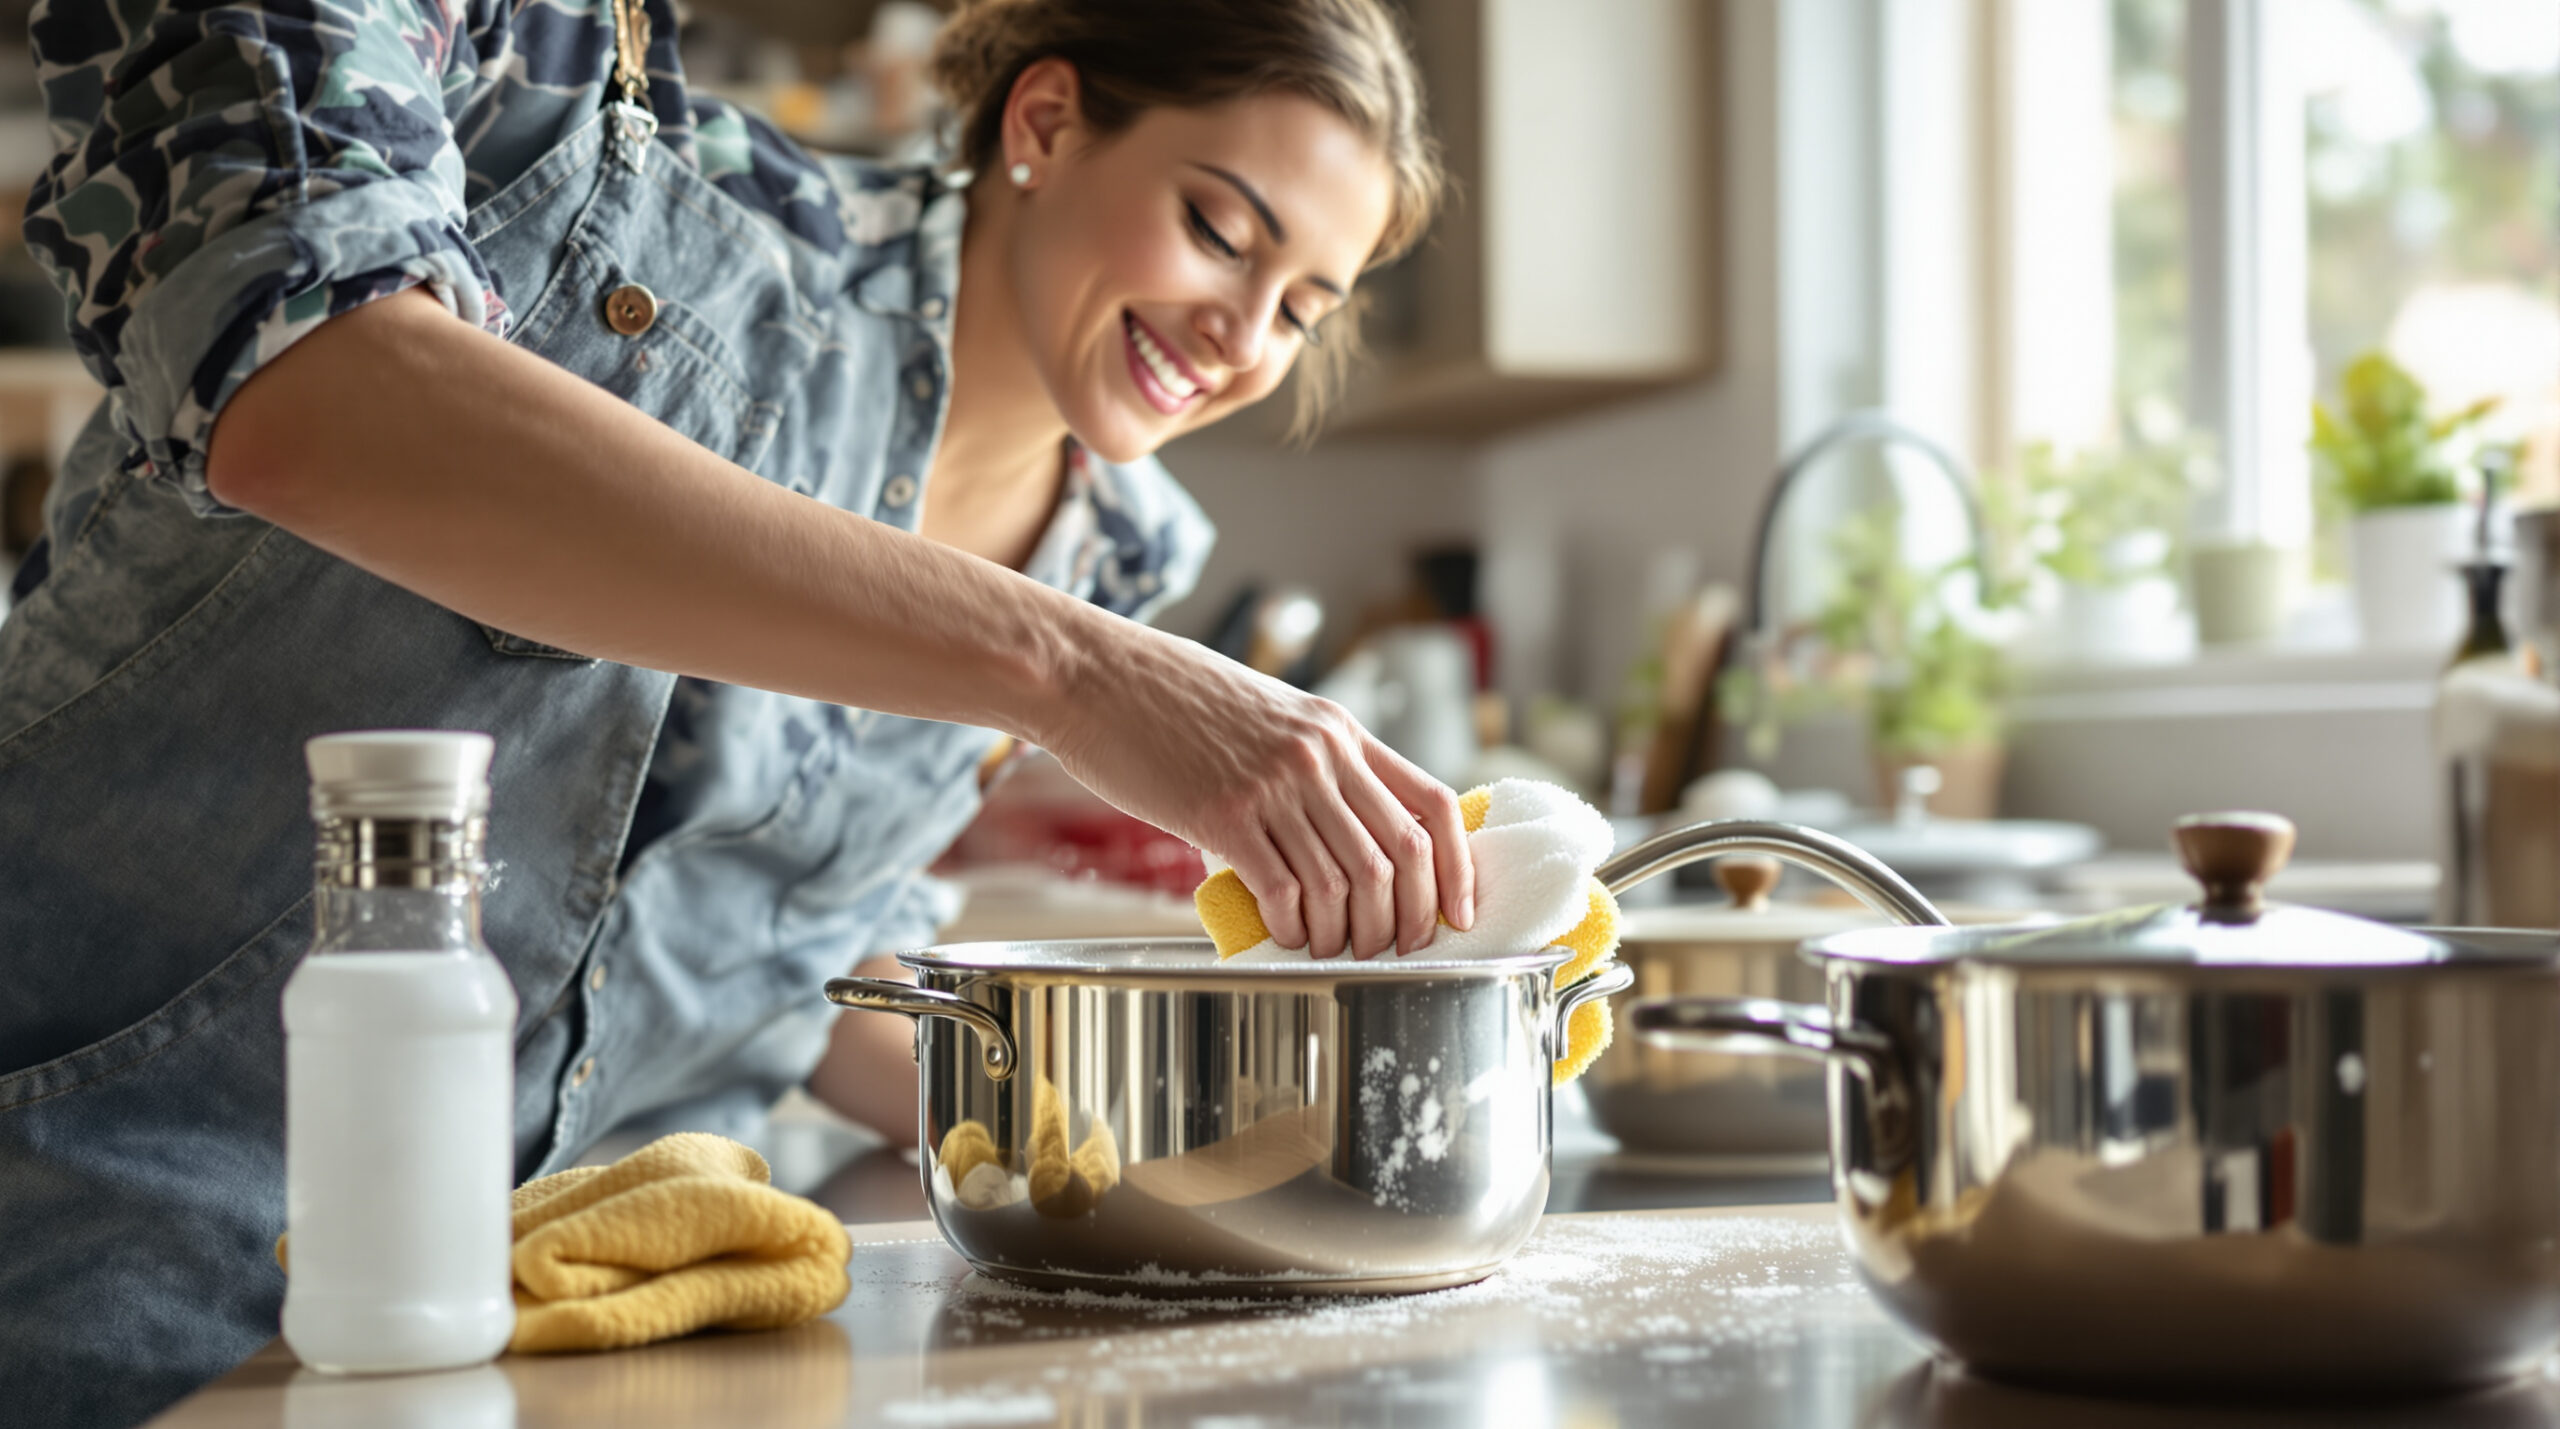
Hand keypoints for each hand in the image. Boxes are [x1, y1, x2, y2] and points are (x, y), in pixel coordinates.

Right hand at [1037, 622, 1474, 957]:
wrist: (1096, 676)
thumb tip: (1329, 842)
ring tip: (1332, 951)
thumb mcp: (1266, 717)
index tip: (1456, 913)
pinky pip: (1284, 891)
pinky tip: (1286, 935)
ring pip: (1347, 883)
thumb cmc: (1170, 699)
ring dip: (1347, 935)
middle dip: (1406, 920)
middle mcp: (1320, 755)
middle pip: (1400, 856)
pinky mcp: (1224, 814)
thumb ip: (1307, 771)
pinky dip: (1295, 928)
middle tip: (1391, 951)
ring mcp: (1275, 784)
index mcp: (1339, 730)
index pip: (1432, 804)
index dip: (1457, 869)